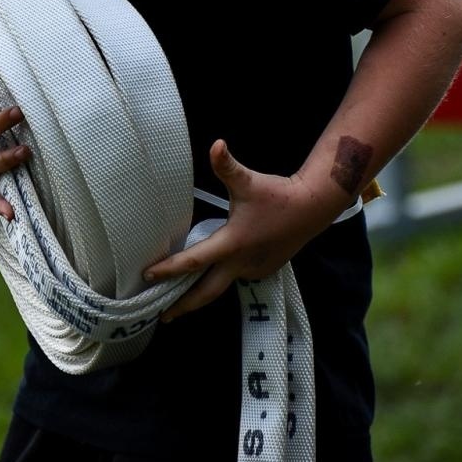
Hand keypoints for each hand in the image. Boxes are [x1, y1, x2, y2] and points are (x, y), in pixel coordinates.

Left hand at [143, 139, 341, 321]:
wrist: (312, 208)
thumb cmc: (278, 195)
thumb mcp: (249, 181)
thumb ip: (227, 166)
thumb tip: (216, 144)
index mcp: (232, 244)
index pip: (193, 261)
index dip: (169, 269)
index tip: (148, 276)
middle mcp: (241, 263)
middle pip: (206, 293)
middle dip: (183, 306)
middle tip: (162, 316)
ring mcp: (253, 270)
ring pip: (223, 285)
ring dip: (202, 293)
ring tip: (180, 300)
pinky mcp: (263, 270)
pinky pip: (237, 277)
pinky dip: (222, 279)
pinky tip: (213, 276)